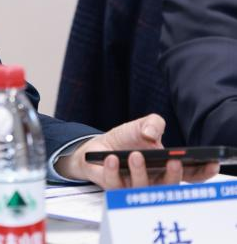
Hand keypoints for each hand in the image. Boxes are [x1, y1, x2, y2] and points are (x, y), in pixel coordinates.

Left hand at [55, 114, 219, 188]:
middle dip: (173, 175)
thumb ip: (153, 123)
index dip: (203, 172)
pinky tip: (112, 158)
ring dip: (140, 172)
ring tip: (136, 155)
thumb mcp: (142, 125)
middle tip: (172, 161)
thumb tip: (152, 135)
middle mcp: (154, 181)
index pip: (191, 175)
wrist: (99, 145)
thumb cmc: (127, 139)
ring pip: (142, 187)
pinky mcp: (113, 187)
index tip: (211, 163)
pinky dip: (113, 170)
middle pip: (169, 185)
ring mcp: (134, 186)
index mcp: (167, 169)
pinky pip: (114, 183)